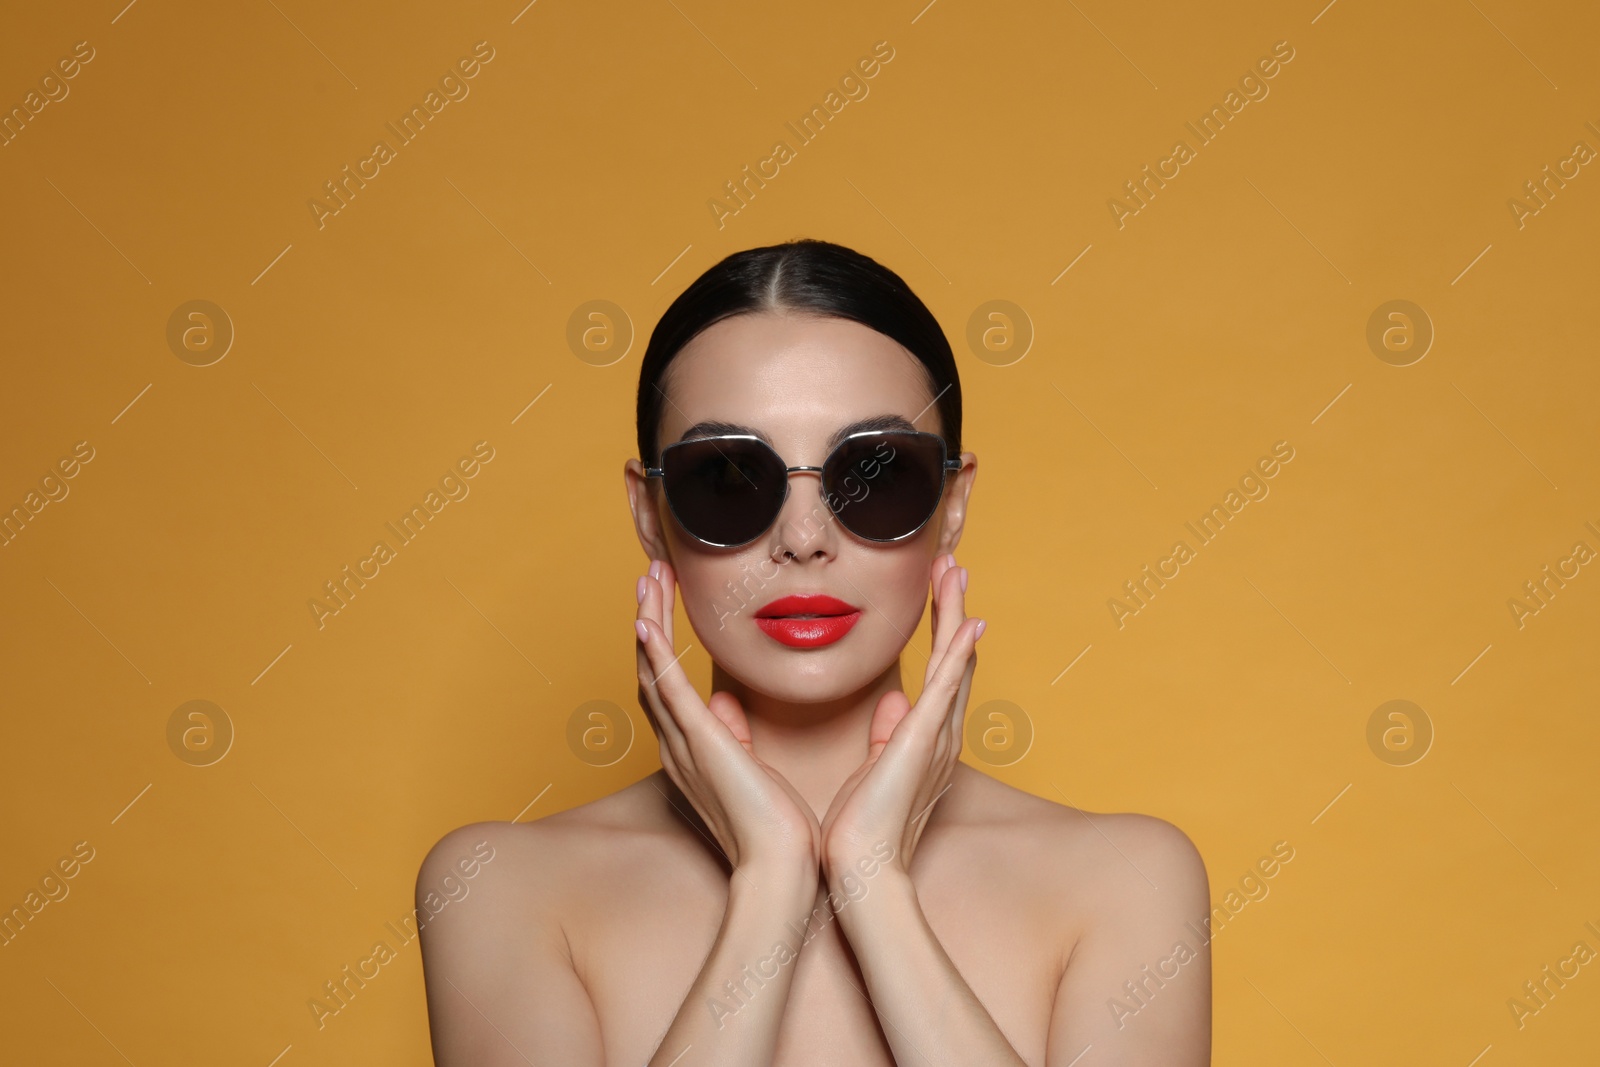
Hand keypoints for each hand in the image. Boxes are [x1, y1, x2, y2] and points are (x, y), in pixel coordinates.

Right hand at [635, 558, 822, 880]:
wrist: (783, 866)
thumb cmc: (779, 829)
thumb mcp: (756, 771)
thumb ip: (737, 737)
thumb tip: (729, 706)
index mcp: (693, 751)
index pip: (668, 685)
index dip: (662, 642)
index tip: (667, 600)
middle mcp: (678, 745)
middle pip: (651, 670)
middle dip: (650, 619)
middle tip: (651, 575)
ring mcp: (685, 743)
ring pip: (653, 670)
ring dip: (650, 620)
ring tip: (650, 578)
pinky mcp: (699, 742)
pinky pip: (667, 689)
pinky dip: (655, 652)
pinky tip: (646, 619)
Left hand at [819, 553, 983, 881]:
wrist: (858, 868)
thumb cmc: (859, 829)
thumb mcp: (872, 770)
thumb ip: (885, 735)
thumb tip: (890, 703)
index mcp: (924, 740)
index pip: (938, 675)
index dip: (943, 633)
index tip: (939, 593)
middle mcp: (939, 736)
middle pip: (953, 660)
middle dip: (954, 611)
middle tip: (954, 567)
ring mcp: (935, 737)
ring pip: (952, 662)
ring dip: (955, 616)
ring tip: (956, 573)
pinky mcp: (922, 741)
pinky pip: (945, 688)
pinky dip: (958, 655)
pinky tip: (969, 624)